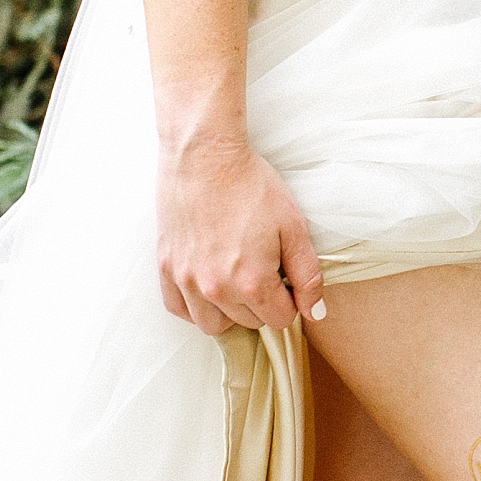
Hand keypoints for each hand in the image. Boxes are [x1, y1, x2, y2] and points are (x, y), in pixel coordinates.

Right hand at [156, 130, 325, 332]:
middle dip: (262, 302)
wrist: (205, 155)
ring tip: (236, 279)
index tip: (284, 275)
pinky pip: (180, 309)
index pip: (280, 319)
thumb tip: (314, 313)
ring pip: (213, 324)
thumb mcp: (293, 227)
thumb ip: (307, 275)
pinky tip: (209, 284)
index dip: (289, 299)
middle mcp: (216, 290)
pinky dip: (195, 306)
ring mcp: (187, 281)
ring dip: (229, 311)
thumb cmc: (252, 186)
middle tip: (262, 266)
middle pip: (249, 322)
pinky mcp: (167, 268)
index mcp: (252, 283)